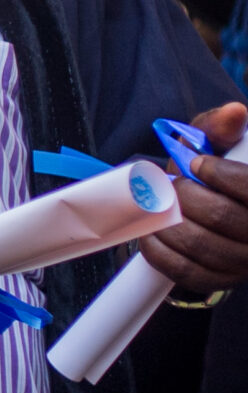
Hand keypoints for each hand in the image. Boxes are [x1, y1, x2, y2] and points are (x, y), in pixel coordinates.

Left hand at [141, 102, 247, 296]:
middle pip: (220, 216)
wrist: (203, 209)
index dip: (218, 174)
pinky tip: (154, 234)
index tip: (197, 164)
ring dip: (168, 222)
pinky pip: (185, 271)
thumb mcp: (216, 143)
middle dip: (185, 196)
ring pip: (200, 244)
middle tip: (172, 186)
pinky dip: (159, 250)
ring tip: (161, 207)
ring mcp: (244, 262)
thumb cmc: (210, 171)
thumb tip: (234, 112)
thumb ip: (219, 127)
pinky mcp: (221, 280)